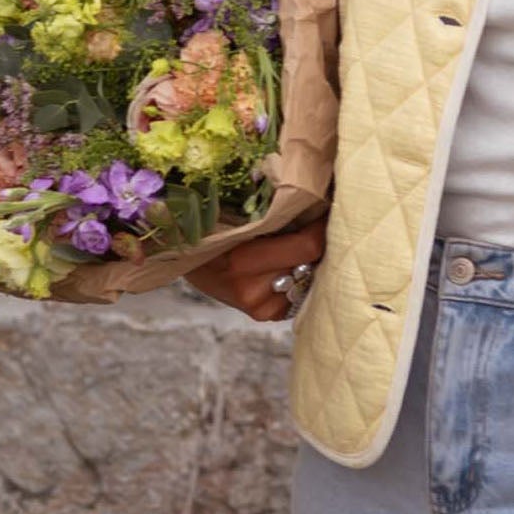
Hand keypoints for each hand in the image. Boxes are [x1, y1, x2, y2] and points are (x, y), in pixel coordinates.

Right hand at [188, 220, 327, 325]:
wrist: (185, 261)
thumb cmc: (209, 230)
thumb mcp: (231, 216)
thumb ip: (269, 214)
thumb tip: (313, 198)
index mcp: (242, 260)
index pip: (308, 246)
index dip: (323, 226)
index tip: (328, 208)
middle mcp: (252, 289)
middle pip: (310, 262)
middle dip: (318, 242)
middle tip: (318, 222)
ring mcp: (258, 306)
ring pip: (306, 278)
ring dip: (308, 261)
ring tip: (298, 241)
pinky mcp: (264, 314)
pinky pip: (296, 293)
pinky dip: (297, 277)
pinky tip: (286, 264)